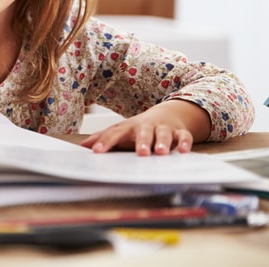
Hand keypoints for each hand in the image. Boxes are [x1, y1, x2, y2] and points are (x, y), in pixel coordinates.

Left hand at [80, 100, 210, 155]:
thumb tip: (82, 146)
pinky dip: (185, 142)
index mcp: (129, 127)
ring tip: (161, 152)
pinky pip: (184, 136)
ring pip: (164, 133)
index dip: (105, 142)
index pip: (115, 133)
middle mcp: (146, 126)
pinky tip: (184, 151)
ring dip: (163, 142)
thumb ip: (104, 138)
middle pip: (143, 132)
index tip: (96, 152)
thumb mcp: (121, 131)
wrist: (165, 115)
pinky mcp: (179, 132)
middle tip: (141, 153)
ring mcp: (163, 128)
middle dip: (142, 142)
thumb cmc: (138, 128)